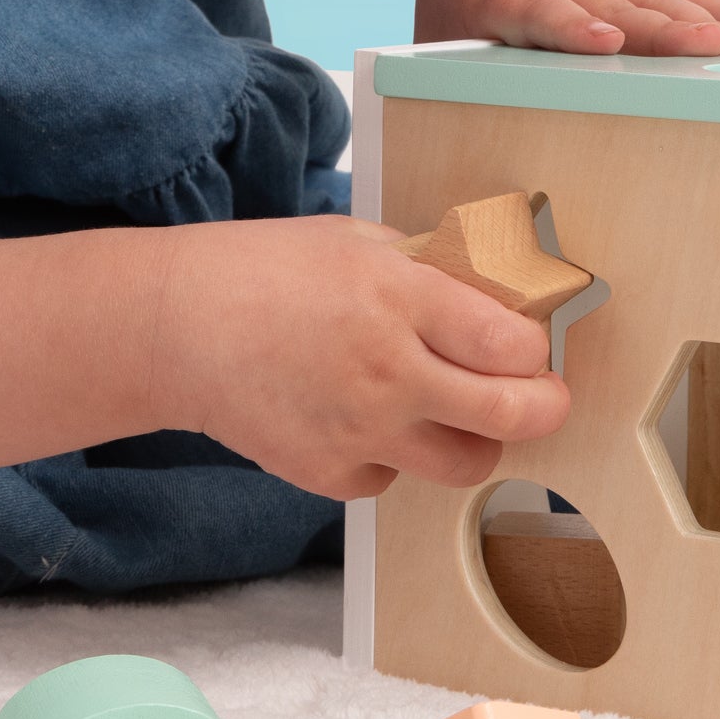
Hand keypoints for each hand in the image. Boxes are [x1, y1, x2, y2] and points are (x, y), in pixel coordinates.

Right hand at [150, 216, 569, 500]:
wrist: (175, 327)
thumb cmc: (260, 270)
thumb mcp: (355, 240)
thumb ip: (427, 272)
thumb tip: (494, 298)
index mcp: (398, 297)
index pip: (512, 344)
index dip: (536, 348)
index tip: (532, 345)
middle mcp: (387, 371)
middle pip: (511, 414)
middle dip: (544, 406)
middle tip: (543, 397)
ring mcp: (359, 431)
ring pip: (467, 463)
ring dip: (477, 437)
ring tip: (456, 409)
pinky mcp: (330, 474)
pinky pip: (395, 477)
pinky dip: (394, 453)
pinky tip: (362, 415)